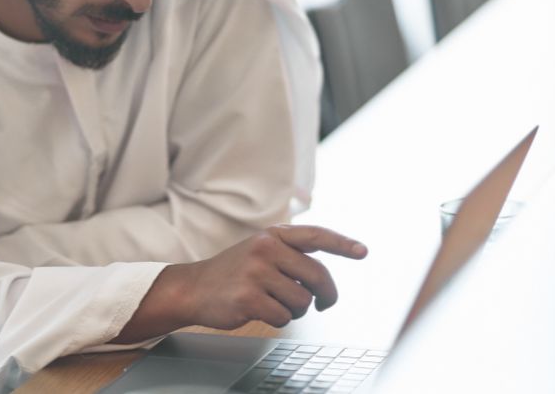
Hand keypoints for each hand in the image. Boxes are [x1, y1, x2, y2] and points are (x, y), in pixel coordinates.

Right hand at [113, 225, 366, 341]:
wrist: (192, 289)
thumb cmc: (231, 273)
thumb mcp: (258, 251)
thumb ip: (289, 254)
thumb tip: (323, 276)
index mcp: (272, 236)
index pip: (315, 235)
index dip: (342, 244)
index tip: (362, 252)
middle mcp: (265, 249)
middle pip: (317, 276)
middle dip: (326, 295)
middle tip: (325, 304)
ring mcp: (256, 273)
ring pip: (302, 301)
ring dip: (296, 310)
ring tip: (275, 304)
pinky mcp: (249, 298)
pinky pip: (284, 317)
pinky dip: (278, 320)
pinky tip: (260, 312)